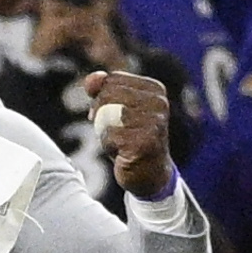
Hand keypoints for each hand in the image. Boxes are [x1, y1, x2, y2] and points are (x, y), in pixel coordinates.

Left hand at [81, 66, 174, 199]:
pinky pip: (110, 136)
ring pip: (106, 115)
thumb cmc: (130, 138)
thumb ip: (101, 89)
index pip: (112, 80)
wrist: (150, 174)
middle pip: (107, 94)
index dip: (102, 97)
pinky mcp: (146, 143)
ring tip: (121, 142)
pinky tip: (123, 153)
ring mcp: (155, 123)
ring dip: (105, 132)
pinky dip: (109, 146)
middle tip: (115, 132)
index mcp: (155, 89)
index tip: (113, 115)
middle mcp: (159, 103)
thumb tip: (92, 79)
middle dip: (101, 114)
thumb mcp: (115, 109)